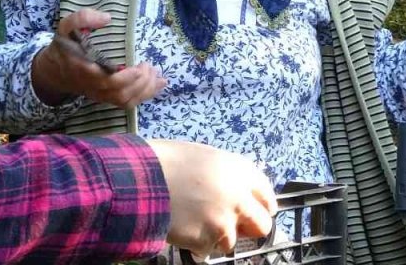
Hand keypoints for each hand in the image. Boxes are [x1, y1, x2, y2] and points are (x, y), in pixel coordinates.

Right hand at [31, 8, 166, 107]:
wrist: (54, 71)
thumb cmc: (65, 46)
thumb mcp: (66, 27)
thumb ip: (82, 18)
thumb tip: (107, 18)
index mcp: (85, 70)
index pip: (108, 82)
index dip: (127, 77)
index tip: (140, 65)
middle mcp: (94, 87)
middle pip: (122, 93)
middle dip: (141, 82)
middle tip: (149, 65)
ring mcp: (101, 95)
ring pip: (126, 101)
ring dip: (146, 90)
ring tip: (157, 74)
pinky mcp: (107, 98)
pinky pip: (127, 103)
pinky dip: (145, 95)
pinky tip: (158, 84)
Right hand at [145, 139, 276, 258]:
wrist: (138, 179)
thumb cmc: (165, 162)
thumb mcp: (206, 157)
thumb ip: (229, 175)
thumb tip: (239, 191)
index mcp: (240, 171)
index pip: (267, 196)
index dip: (260, 205)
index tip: (255, 211)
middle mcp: (239, 197)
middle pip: (262, 225)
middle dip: (248, 228)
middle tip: (231, 225)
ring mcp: (223, 221)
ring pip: (232, 241)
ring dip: (218, 237)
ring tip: (195, 221)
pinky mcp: (206, 240)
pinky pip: (208, 250)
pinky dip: (198, 244)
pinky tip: (184, 227)